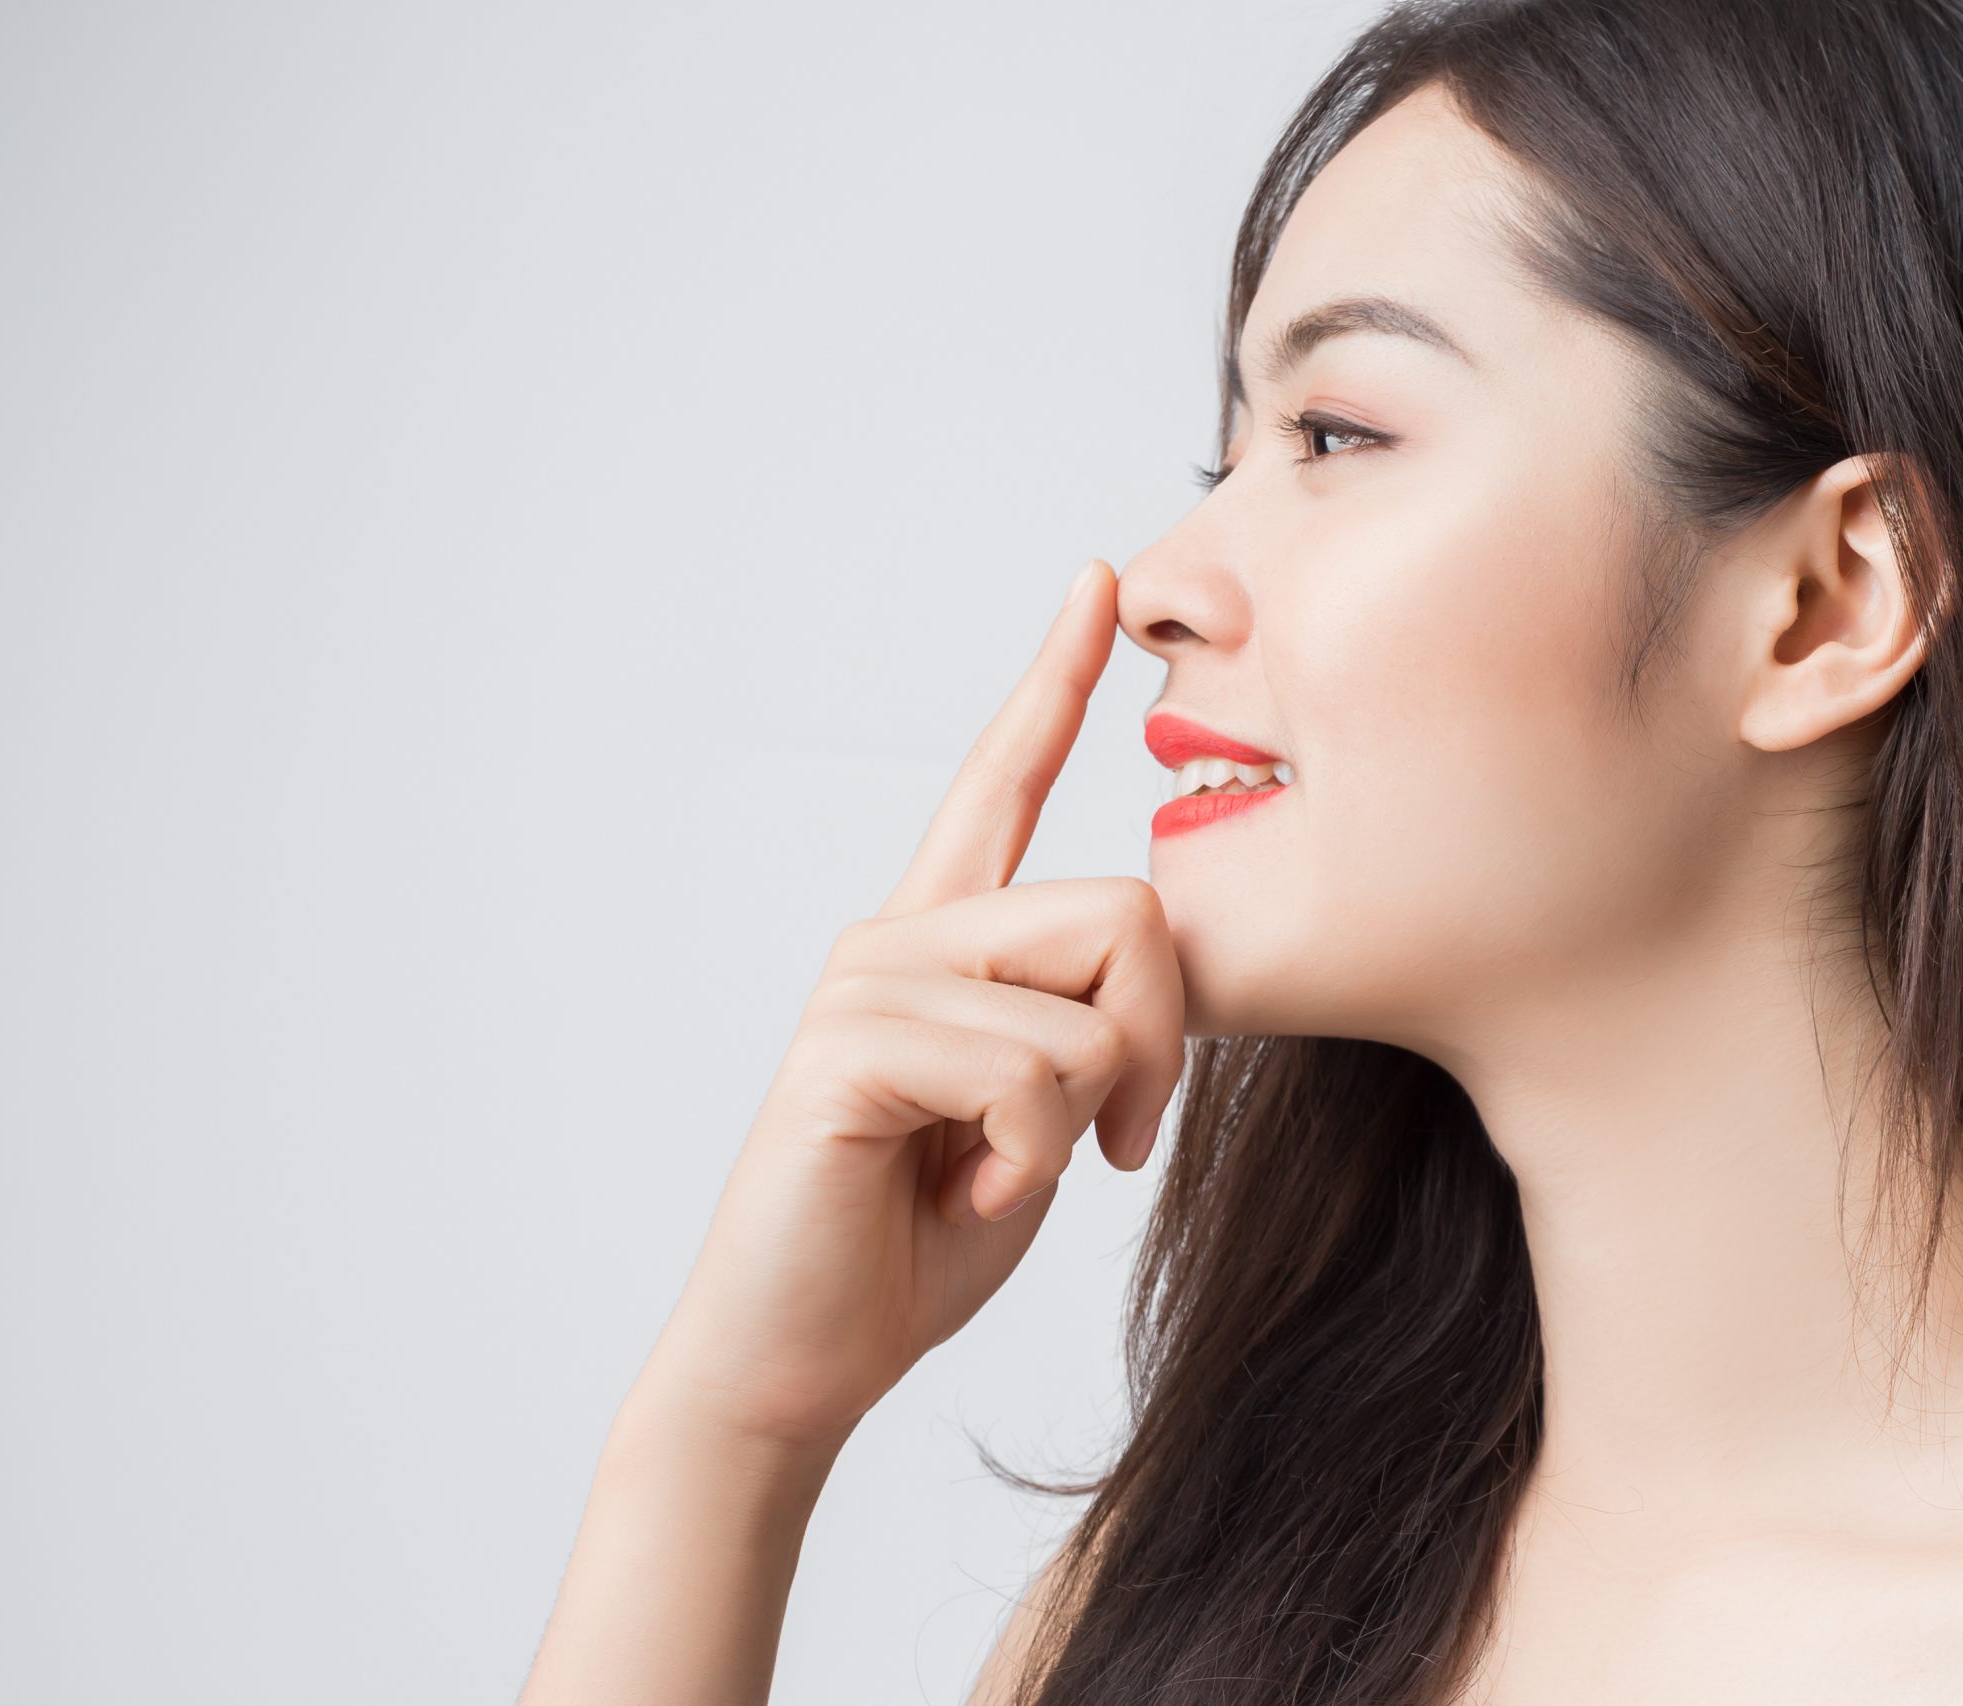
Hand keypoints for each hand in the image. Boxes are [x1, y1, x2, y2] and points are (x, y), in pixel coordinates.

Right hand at [634, 558, 1184, 1452]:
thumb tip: (1144, 963)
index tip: (1099, 582)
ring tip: (1008, 1178)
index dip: (1054, 680)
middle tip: (1118, 1140)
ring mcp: (865, 984)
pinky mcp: (845, 1049)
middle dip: (1161, 1044)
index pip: (1003, 781)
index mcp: (944, 940)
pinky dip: (1028, 1163)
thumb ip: (1086, 1025)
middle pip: (1125, 909)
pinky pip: (1024, 1076)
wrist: (801, 1357)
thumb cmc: (922, 1240)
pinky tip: (964, 1197)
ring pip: (1084, 1009)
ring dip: (1083, 1124)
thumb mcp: (1043, 1119)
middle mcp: (899, 934)